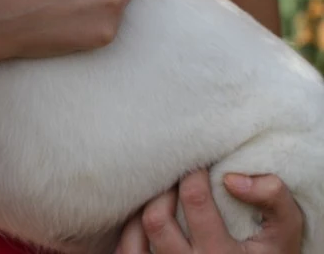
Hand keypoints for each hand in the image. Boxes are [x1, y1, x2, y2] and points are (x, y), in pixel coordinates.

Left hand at [116, 169, 303, 252]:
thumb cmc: (269, 253)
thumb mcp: (285, 231)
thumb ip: (273, 197)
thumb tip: (232, 179)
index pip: (194, 200)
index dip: (192, 174)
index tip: (196, 165)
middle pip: (156, 218)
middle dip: (163, 190)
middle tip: (173, 179)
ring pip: (135, 235)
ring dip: (142, 209)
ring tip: (160, 197)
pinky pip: (126, 251)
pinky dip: (129, 230)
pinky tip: (143, 219)